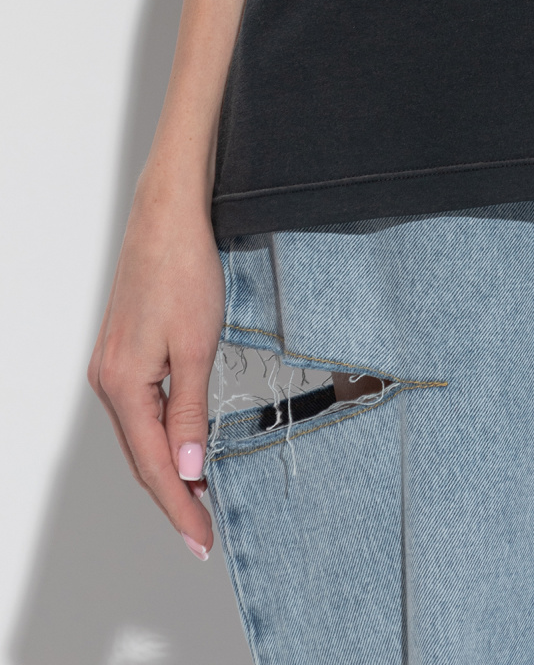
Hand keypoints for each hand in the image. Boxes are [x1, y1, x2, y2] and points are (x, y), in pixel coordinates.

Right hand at [89, 170, 223, 558]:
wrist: (168, 216)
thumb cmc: (183, 269)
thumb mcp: (197, 346)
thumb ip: (190, 411)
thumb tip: (187, 466)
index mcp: (123, 384)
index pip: (153, 464)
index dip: (179, 505)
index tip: (202, 538)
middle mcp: (108, 379)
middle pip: (140, 455)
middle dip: (173, 495)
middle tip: (203, 529)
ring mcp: (112, 364)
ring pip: (139, 433)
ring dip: (167, 466)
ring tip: (198, 496)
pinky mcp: (124, 350)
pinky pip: (141, 408)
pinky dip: (162, 434)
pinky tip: (182, 444)